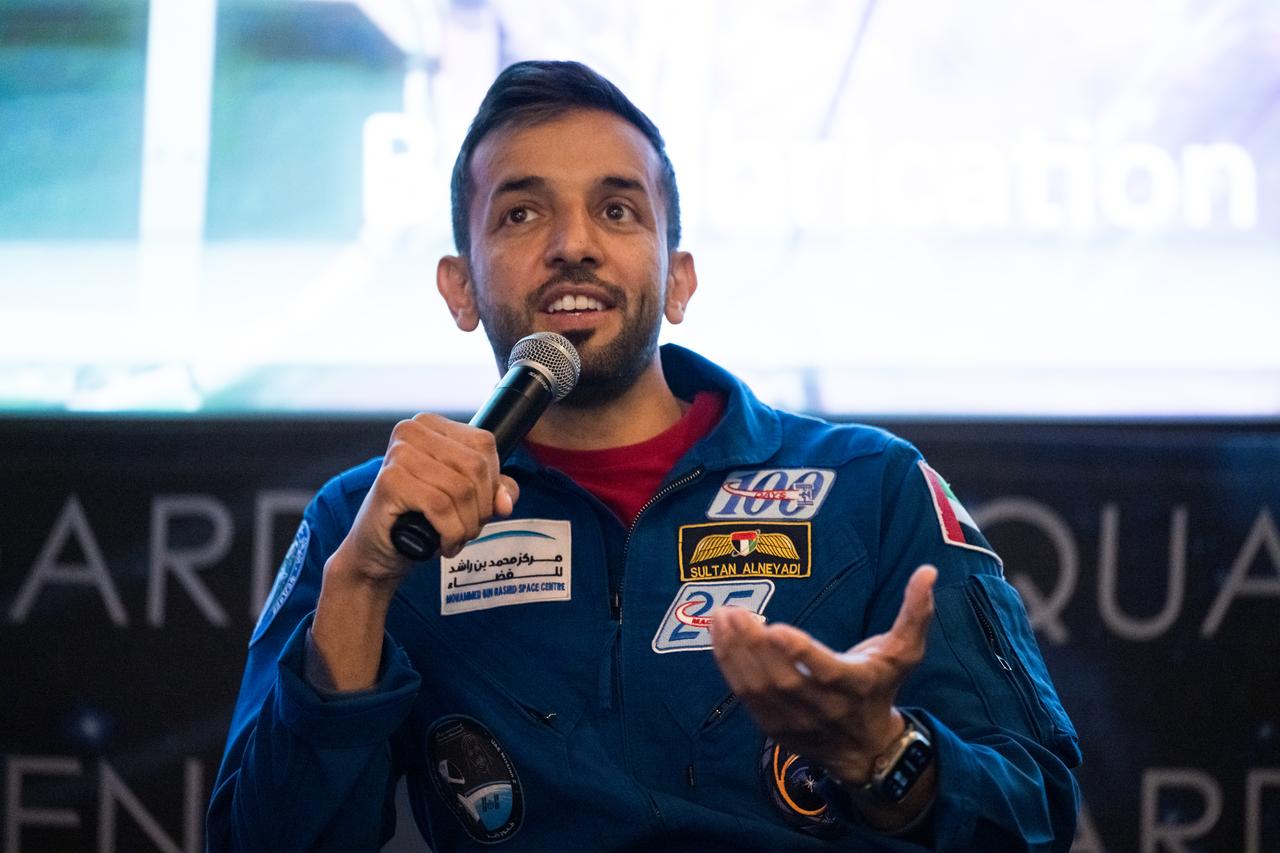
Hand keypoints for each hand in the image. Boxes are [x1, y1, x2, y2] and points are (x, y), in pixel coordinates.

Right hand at [331, 414, 519, 585]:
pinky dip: (451, 532)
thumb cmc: (421, 519)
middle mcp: (412, 430)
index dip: (493, 482)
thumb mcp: (466, 498)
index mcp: (431, 424)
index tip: (484, 508)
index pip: (484, 444)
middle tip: (469, 529)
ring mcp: (399, 453)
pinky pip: (440, 506)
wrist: (379, 550)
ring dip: (466, 525)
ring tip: (456, 538)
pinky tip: (443, 544)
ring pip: (461, 489)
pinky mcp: (390, 480)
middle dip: (481, 507)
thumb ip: (495, 490)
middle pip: (476, 466)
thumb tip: (506, 501)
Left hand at [709, 565, 936, 784]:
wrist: (865, 750)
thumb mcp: (904, 654)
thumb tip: (929, 571)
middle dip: (754, 646)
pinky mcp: (772, 727)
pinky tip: (719, 637)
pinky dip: (729, 666)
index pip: (824, 672)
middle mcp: (822, 708)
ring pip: (758, 689)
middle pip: (782, 679)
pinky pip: (745, 696)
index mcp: (854, 686)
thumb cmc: (881, 688)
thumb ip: (916, 612)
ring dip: (735, 653)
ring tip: (722, 618)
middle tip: (734, 612)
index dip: (800, 653)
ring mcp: (794, 721)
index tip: (777, 629)